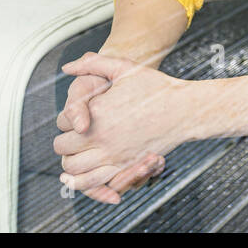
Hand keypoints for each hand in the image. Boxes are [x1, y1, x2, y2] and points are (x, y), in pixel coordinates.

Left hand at [57, 71, 164, 203]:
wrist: (185, 111)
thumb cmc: (157, 87)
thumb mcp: (124, 67)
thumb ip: (92, 64)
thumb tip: (67, 68)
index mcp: (97, 112)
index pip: (62, 123)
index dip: (64, 119)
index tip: (73, 117)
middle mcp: (102, 137)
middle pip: (62, 149)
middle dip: (64, 142)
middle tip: (72, 137)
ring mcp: (114, 156)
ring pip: (74, 171)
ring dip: (71, 164)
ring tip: (77, 156)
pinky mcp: (126, 168)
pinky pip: (95, 183)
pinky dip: (86, 182)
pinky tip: (87, 174)